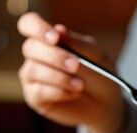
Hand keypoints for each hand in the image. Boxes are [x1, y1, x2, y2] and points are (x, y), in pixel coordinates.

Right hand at [17, 12, 125, 132]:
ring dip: (60, 77)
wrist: (106, 104)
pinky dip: (59, 92)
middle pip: (31, 48)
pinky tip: (74, 94)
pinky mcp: (35, 97)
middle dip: (55, 57)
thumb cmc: (100, 75)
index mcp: (49, 39)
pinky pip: (38, 91)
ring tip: (81, 85)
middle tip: (76, 66)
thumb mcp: (96, 56)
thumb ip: (79, 44)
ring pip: (33, 70)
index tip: (55, 38)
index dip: (37, 27)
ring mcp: (33, 77)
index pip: (29, 24)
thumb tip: (60, 29)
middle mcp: (36, 55)